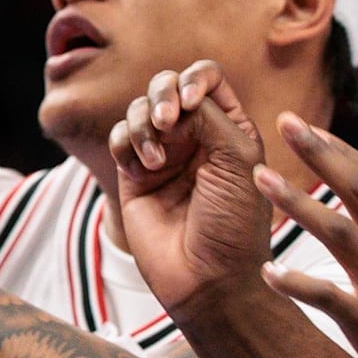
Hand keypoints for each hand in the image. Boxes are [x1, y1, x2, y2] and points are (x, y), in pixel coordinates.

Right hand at [106, 62, 275, 315]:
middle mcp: (195, 137)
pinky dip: (127, 145)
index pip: (207, 79)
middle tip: (166, 121)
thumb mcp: (237, 159)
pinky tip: (144, 171)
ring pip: (139, 109)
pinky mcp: (134, 175)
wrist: (207, 278)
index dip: (195, 80)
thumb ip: (206, 116)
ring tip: (156, 161)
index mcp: (229, 129)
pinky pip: (120, 138)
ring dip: (144, 125)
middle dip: (162, 95)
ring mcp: (163, 155)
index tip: (190, 103)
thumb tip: (171, 101)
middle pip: (168, 86)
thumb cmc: (234, 222)